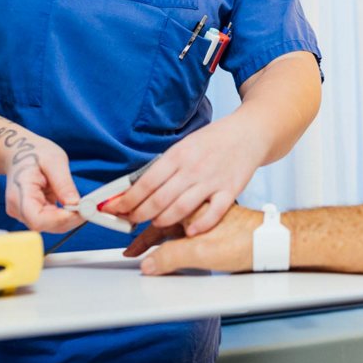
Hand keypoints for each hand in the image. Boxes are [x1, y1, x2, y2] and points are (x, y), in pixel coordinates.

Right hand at [4, 136, 82, 233]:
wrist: (19, 153)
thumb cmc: (34, 153)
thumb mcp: (54, 160)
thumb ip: (63, 183)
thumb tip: (75, 204)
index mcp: (19, 193)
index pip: (38, 219)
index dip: (61, 220)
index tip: (81, 211)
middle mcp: (18, 207)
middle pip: (45, 225)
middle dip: (69, 219)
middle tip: (89, 208)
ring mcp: (23, 212)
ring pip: (49, 225)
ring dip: (69, 218)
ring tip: (83, 205)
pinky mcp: (31, 213)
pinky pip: (50, 220)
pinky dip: (64, 215)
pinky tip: (73, 205)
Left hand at [102, 115, 267, 234]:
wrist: (249, 132)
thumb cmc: (214, 140)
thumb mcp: (185, 145)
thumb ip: (166, 166)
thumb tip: (138, 186)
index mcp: (178, 154)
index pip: (145, 182)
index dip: (126, 199)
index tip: (113, 208)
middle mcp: (193, 168)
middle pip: (158, 199)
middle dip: (138, 214)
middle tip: (128, 221)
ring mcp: (212, 180)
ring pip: (180, 208)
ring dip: (162, 220)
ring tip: (154, 224)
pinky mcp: (230, 190)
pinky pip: (213, 212)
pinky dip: (199, 224)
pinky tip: (188, 230)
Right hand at [125, 204, 261, 273]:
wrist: (275, 237)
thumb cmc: (244, 241)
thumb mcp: (205, 253)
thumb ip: (172, 257)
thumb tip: (147, 265)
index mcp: (190, 209)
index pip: (157, 222)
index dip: (141, 238)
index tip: (131, 252)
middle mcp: (198, 206)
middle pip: (162, 216)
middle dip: (145, 231)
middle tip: (132, 249)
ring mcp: (208, 210)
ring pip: (175, 216)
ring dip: (159, 230)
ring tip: (146, 246)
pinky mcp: (219, 217)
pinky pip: (193, 218)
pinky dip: (178, 229)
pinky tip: (173, 238)